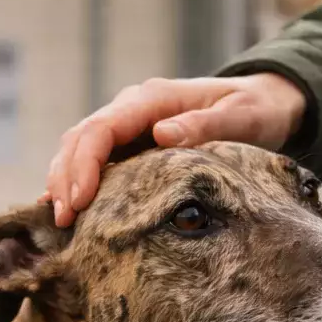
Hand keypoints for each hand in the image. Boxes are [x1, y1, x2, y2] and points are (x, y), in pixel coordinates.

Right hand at [43, 73, 307, 226]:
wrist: (261, 103)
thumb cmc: (255, 109)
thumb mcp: (241, 115)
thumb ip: (205, 124)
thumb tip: (162, 134)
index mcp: (153, 98)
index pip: (102, 128)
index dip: (85, 163)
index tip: (80, 200)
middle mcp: (133, 108)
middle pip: (81, 138)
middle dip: (66, 178)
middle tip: (62, 221)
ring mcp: (129, 126)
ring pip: (79, 149)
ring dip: (65, 182)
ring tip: (60, 222)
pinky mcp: (131, 144)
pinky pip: (95, 161)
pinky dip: (78, 183)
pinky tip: (68, 211)